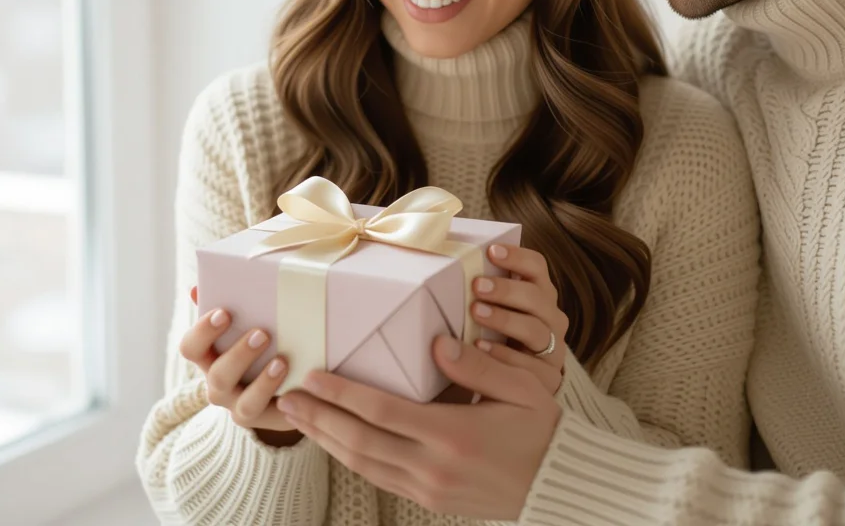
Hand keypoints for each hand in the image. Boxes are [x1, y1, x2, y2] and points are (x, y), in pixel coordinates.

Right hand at [179, 286, 297, 439]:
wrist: (289, 378)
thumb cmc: (265, 339)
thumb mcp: (250, 319)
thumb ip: (229, 303)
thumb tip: (196, 288)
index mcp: (209, 355)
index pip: (191, 347)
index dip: (203, 331)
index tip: (224, 313)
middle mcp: (218, 382)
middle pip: (215, 375)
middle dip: (238, 355)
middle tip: (262, 334)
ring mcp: (235, 403)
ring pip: (243, 403)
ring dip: (260, 380)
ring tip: (281, 361)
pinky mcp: (257, 417)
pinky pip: (258, 411)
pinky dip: (273, 393)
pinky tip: (289, 377)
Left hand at [277, 336, 560, 520]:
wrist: (558, 486)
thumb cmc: (542, 431)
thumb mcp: (522, 390)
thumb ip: (478, 367)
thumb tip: (437, 343)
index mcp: (453, 435)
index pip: (381, 412)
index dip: (341, 394)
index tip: (312, 375)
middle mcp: (434, 467)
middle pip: (359, 441)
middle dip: (318, 418)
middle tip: (286, 396)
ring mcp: (429, 489)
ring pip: (362, 464)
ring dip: (325, 440)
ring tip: (298, 417)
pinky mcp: (430, 501)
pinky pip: (379, 477)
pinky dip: (350, 457)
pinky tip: (334, 439)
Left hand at [471, 244, 567, 394]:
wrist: (510, 388)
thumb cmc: (494, 337)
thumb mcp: (494, 311)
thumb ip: (483, 290)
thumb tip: (446, 261)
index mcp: (540, 295)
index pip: (537, 268)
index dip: (517, 257)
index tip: (491, 252)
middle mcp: (551, 319)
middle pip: (538, 298)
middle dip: (507, 290)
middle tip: (476, 286)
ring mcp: (553, 349)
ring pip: (537, 331)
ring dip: (506, 320)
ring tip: (476, 313)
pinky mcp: (548, 377)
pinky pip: (529, 365)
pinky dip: (504, 355)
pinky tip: (480, 347)